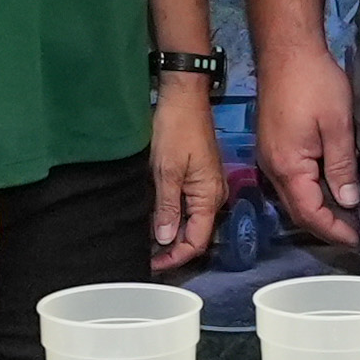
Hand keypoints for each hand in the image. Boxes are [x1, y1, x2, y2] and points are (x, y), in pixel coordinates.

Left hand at [145, 71, 224, 268]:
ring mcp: (206, 185)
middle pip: (196, 234)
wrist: (183, 95)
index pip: (197, 241)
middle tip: (146, 257)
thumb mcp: (167, 171)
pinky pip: (187, 205)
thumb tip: (166, 240)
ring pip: (190, 220)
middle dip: (172, 249)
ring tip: (146, 241)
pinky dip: (172, 216)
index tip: (153, 264)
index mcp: (210, 197)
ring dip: (171, 233)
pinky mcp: (198, 176)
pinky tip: (154, 218)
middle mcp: (213, 195)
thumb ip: (167, 208)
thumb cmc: (177, 129)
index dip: (176, 257)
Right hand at [257, 41, 359, 237]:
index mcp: (287, 167)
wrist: (287, 50)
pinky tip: (330, 188)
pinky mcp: (273, 146)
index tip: (358, 240)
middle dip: (327, 226)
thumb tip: (348, 201)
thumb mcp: (338, 125)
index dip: (334, 231)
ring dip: (319, 210)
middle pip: (298, 211)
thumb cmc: (314, 83)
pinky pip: (291, 181)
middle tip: (357, 232)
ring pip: (294, 197)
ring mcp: (269, 157)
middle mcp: (272, 168)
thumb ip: (341, 166)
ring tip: (348, 215)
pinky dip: (311, 192)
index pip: (310, 214)